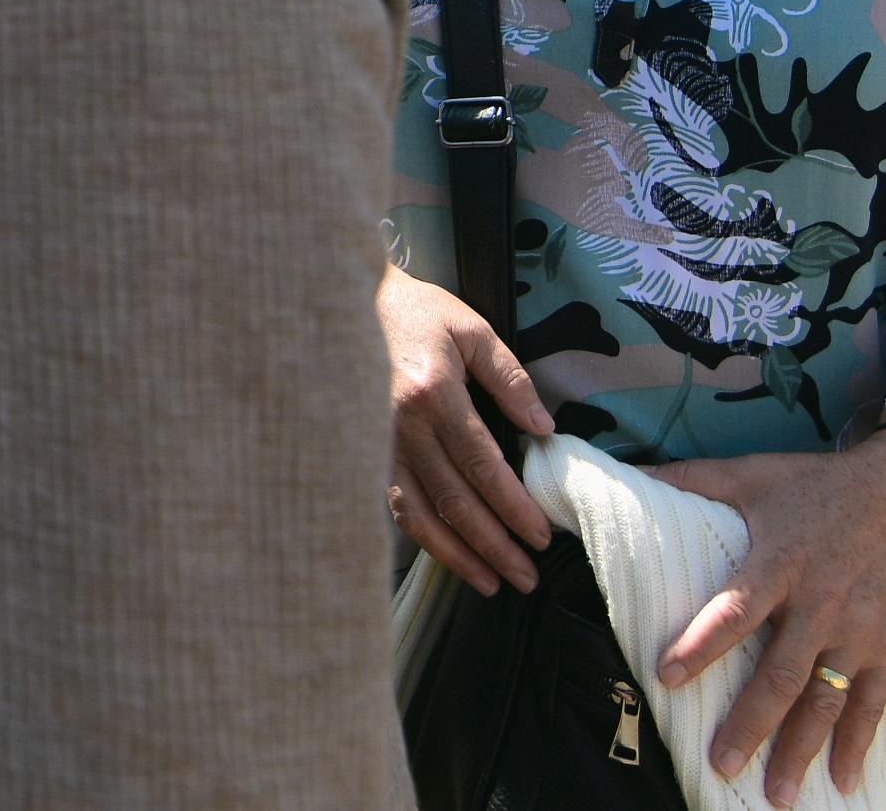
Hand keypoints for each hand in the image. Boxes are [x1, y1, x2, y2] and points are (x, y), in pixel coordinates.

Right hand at [380, 265, 552, 594]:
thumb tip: (543, 427)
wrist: (343, 302)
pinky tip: (446, 555)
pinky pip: (394, 503)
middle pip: (455, 500)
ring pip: (421, 513)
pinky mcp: (364, 450)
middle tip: (526, 576)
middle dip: (494, 545)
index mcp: (434, 394)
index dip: (513, 506)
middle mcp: (403, 426)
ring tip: (491, 582)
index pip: (483, 466)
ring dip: (458, 554)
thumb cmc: (415, 313)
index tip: (540, 535)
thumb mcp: (471, 330)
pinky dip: (421, 537)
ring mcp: (378, 442)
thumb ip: (510, 378)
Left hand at [653, 439, 885, 805]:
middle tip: (720, 765)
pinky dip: (858, 744)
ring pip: (826, 701)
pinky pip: (871, 702)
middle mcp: (820, 604)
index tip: (667, 678)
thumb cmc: (819, 485)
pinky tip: (844, 781)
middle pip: (782, 675)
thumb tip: (626, 471)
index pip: (734, 611)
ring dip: (801, 749)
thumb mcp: (752, 473)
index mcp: (779, 563)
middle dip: (750, 725)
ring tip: (775, 793)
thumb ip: (689, 478)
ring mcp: (857, 631)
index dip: (701, 646)